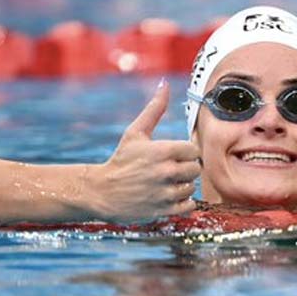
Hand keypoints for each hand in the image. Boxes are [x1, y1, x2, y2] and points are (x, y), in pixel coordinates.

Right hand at [88, 80, 199, 222]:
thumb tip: (164, 85)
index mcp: (162, 151)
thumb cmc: (121, 160)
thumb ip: (154, 109)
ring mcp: (165, 193)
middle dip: (185, 169)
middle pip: (195, 169)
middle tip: (169, 170)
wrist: (101, 192)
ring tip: (165, 184)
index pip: (193, 150)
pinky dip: (182, 203)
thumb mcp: (135, 132)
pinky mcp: (163, 211)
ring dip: (182, 186)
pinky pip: (188, 206)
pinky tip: (167, 196)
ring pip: (191, 188)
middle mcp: (165, 172)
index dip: (185, 153)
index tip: (173, 155)